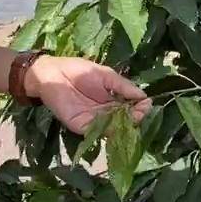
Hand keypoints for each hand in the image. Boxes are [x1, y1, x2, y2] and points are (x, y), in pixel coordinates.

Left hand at [25, 55, 151, 132]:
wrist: (53, 72)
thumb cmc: (78, 70)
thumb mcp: (107, 75)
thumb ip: (123, 86)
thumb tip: (144, 96)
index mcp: (111, 101)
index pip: (129, 109)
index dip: (140, 108)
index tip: (148, 104)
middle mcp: (104, 113)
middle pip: (123, 121)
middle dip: (135, 118)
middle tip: (142, 112)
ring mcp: (93, 121)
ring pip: (113, 128)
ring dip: (125, 125)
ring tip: (134, 117)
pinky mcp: (81, 126)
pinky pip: (97, 131)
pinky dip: (109, 129)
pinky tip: (119, 123)